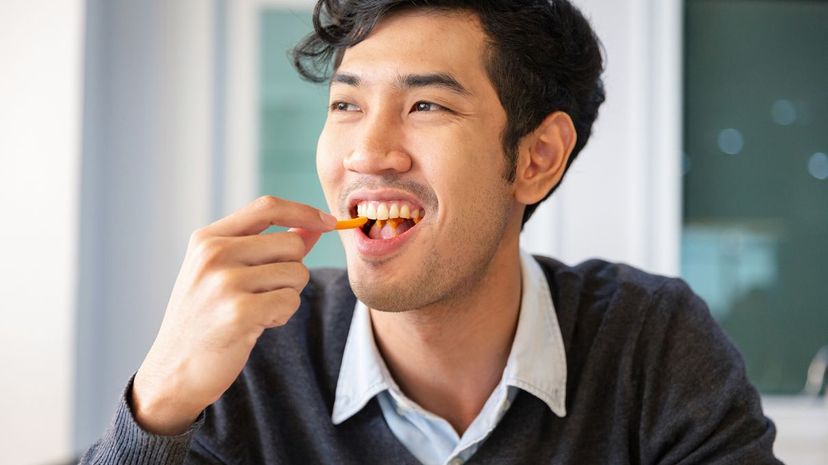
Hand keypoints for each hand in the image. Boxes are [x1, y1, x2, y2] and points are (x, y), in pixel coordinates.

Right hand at [131, 196, 336, 434]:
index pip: (268, 207)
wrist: (173, 371)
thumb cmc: (206, 319)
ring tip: (254, 311)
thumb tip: (315, 226)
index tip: (329, 223)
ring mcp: (224, 283)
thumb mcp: (227, 272)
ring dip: (286, 296)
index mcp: (208, 238)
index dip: (304, 212)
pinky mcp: (239, 313)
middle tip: (265, 294)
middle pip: (292, 244)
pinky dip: (282, 315)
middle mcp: (214, 254)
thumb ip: (269, 247)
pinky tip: (255, 327)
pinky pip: (290, 301)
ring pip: (297, 274)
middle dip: (293, 270)